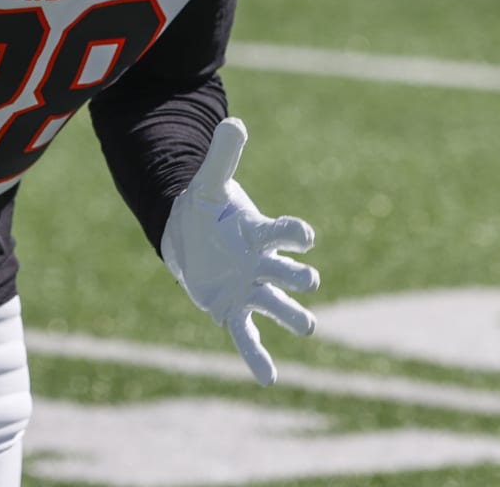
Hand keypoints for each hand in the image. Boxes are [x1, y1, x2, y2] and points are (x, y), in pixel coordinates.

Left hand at [161, 118, 318, 385]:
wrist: (192, 237)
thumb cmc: (208, 207)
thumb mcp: (209, 181)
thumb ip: (223, 155)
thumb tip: (232, 121)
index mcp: (259, 233)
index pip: (284, 233)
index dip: (295, 234)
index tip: (306, 236)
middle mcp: (262, 264)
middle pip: (288, 274)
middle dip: (299, 279)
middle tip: (308, 283)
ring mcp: (251, 289)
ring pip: (278, 307)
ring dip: (293, 316)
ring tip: (307, 326)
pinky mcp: (234, 310)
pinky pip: (248, 337)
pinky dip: (259, 358)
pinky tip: (268, 379)